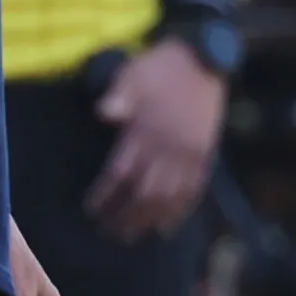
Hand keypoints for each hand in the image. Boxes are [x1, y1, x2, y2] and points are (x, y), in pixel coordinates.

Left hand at [84, 42, 223, 239]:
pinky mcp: (204, 154)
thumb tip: (103, 113)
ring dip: (149, 219)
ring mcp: (188, 154)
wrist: (203, 60)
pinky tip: (167, 227)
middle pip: (143, 192)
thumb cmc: (160, 67)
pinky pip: (193, 190)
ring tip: (133, 235)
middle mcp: (168, 147)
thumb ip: (119, 96)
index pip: (121, 172)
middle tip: (109, 231)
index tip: (91, 210)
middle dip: (124, 215)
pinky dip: (180, 211)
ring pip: (168, 196)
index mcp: (146, 131)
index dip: (105, 194)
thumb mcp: (134, 73)